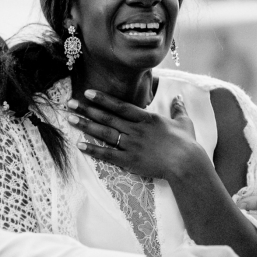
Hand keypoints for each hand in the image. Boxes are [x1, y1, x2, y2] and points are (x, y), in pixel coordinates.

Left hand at [66, 90, 201, 179]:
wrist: (186, 163)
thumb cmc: (187, 143)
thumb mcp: (183, 122)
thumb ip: (178, 109)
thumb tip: (179, 98)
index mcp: (146, 118)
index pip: (120, 106)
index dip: (103, 99)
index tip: (87, 93)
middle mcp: (135, 129)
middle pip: (107, 118)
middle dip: (87, 109)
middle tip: (70, 103)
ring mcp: (131, 145)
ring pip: (104, 133)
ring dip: (86, 125)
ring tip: (70, 119)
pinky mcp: (130, 161)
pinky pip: (107, 154)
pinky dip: (93, 150)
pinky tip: (80, 145)